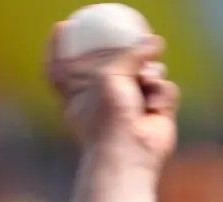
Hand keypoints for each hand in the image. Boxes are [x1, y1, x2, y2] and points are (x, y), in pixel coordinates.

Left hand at [44, 28, 179, 170]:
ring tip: (144, 86)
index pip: (61, 67)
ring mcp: (131, 103)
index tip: (61, 27)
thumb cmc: (108, 118)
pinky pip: (164, 88)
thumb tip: (155, 43)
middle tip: (139, 49)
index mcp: (79, 91)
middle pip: (116, 63)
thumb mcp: (110, 75)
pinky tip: (154, 109)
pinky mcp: (156, 110)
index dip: (58, 47)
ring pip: (148, 71)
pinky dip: (162, 95)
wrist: (130, 154)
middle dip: (128, 56)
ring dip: (150, 76)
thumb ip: (130, 53)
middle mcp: (103, 96)